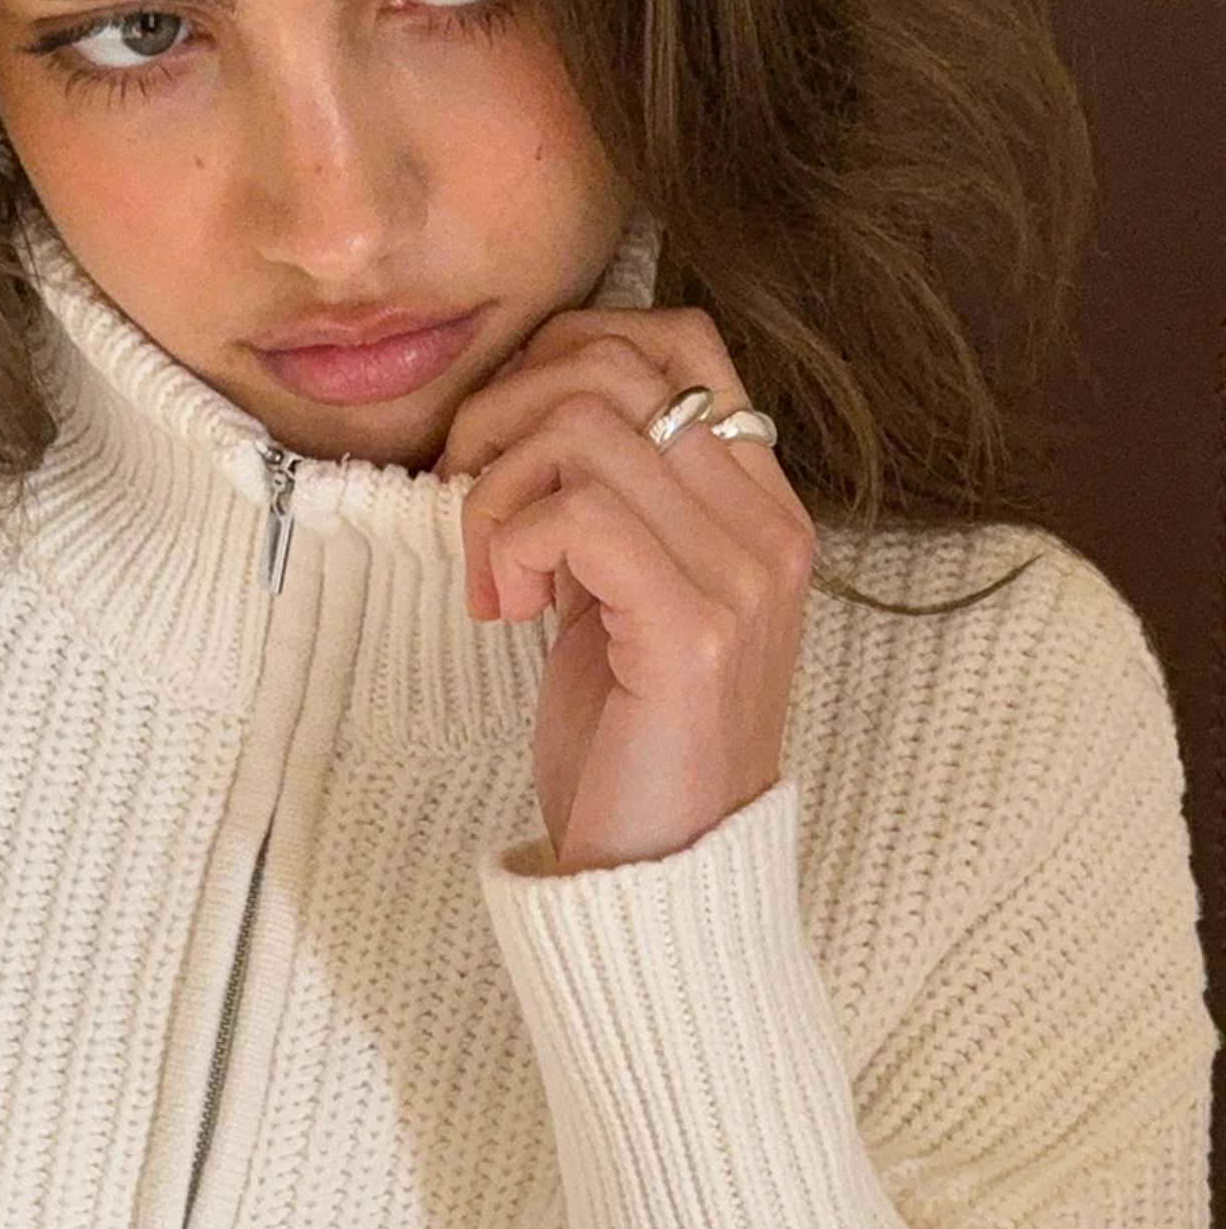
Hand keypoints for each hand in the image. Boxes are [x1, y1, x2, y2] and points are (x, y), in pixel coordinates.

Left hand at [433, 308, 815, 874]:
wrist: (657, 885)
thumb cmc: (626, 760)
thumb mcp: (614, 611)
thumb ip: (601, 517)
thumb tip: (520, 427)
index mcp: (759, 512)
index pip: (680, 343)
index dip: (567, 355)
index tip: (502, 440)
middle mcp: (768, 529)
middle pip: (624, 362)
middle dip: (508, 408)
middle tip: (461, 495)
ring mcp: (741, 576)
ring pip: (589, 424)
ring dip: (498, 487)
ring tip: (489, 575)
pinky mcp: (692, 628)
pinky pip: (576, 509)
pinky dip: (510, 543)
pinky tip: (505, 613)